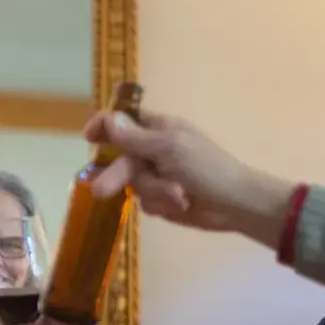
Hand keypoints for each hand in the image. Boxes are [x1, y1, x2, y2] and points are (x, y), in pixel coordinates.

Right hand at [82, 110, 290, 235]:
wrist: (235, 204)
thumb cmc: (207, 168)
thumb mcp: (169, 148)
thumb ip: (135, 138)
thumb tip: (109, 119)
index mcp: (158, 129)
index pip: (124, 120)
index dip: (105, 125)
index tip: (89, 137)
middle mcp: (154, 151)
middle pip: (121, 160)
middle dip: (117, 176)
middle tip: (100, 192)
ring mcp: (157, 176)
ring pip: (133, 185)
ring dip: (154, 192)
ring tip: (178, 196)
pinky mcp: (162, 199)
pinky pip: (145, 203)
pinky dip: (161, 205)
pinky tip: (180, 205)